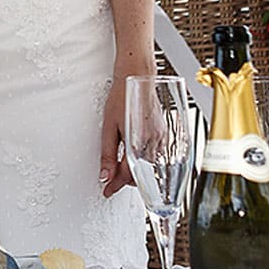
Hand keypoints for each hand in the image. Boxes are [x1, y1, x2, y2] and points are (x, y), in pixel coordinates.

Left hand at [100, 61, 152, 196]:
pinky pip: (155, 155)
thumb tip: (104, 175)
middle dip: (125, 180)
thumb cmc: (122, 97)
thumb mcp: (108, 126)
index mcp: (138, 143)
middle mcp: (154, 143)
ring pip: (149, 166)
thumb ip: (107, 153)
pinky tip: (135, 157)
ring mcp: (161, 139)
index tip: (106, 191)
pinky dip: (144, 160)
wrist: (138, 76)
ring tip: (119, 169)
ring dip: (135, 171)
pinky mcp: (164, 133)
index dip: (114, 185)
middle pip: (140, 174)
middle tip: (110, 181)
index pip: (127, 175)